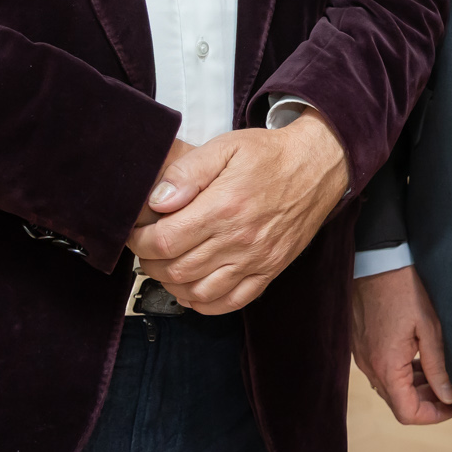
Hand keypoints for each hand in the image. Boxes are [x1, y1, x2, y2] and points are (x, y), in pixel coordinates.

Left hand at [126, 112, 349, 314]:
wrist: (318, 167)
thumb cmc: (269, 155)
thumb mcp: (225, 147)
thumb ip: (187, 172)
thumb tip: (158, 201)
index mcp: (223, 207)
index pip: (165, 241)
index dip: (140, 241)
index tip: (134, 233)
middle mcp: (240, 240)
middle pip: (177, 270)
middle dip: (151, 263)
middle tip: (146, 249)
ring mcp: (256, 260)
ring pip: (199, 292)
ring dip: (173, 285)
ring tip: (166, 267)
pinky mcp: (270, 270)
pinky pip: (232, 302)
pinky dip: (205, 304)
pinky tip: (193, 290)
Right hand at [351, 265, 451, 424]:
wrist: (376, 262)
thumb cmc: (404, 291)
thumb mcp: (429, 329)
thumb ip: (438, 367)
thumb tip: (449, 396)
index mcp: (387, 367)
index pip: (407, 413)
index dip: (434, 416)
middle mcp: (370, 368)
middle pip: (398, 403)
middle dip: (426, 402)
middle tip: (450, 390)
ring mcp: (363, 358)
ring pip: (390, 389)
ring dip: (414, 388)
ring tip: (438, 375)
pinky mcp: (361, 347)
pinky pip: (382, 372)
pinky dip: (402, 374)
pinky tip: (419, 360)